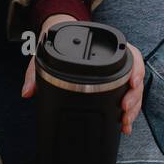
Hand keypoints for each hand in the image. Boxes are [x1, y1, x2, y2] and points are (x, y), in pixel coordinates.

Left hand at [21, 14, 145, 135]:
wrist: (58, 36)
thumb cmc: (55, 43)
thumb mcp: (44, 54)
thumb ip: (34, 72)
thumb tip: (28, 92)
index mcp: (104, 46)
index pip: (130, 55)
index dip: (136, 70)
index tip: (133, 84)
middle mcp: (114, 59)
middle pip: (135, 76)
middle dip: (134, 97)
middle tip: (125, 112)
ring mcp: (115, 72)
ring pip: (134, 90)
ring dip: (134, 107)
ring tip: (125, 123)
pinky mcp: (112, 84)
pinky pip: (126, 96)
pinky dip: (128, 112)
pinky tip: (124, 126)